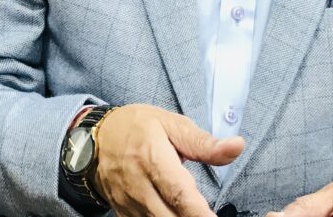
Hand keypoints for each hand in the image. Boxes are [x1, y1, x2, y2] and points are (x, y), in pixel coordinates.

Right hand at [91, 104, 244, 216]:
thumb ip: (204, 142)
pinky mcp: (123, 213)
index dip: (199, 212)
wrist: (95, 137)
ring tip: (198, 215)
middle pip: (168, 216)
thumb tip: (237, 146)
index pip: (179, 193)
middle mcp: (138, 185)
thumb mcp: (172, 124)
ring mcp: (128, 203)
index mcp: (153, 159)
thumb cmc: (138, 127)